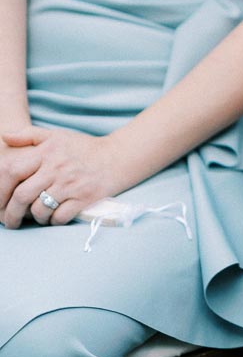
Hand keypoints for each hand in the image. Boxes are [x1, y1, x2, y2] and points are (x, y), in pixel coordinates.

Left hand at [0, 125, 121, 228]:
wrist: (117, 157)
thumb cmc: (83, 148)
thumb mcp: (56, 135)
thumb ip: (28, 135)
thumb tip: (4, 136)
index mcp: (47, 151)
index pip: (12, 170)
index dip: (0, 189)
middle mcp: (57, 168)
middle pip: (22, 196)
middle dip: (11, 213)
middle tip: (10, 220)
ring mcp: (71, 184)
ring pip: (39, 210)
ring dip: (34, 217)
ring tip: (36, 216)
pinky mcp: (84, 199)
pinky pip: (59, 218)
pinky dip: (53, 221)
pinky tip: (54, 217)